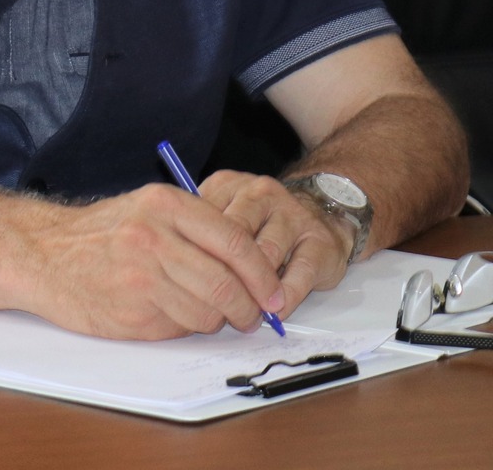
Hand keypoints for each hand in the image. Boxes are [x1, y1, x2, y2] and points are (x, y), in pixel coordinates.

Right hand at [15, 185, 291, 339]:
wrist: (40, 254)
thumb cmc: (100, 235)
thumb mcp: (146, 211)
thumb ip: (197, 230)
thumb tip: (255, 270)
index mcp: (165, 204)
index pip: (236, 243)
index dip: (263, 275)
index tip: (274, 295)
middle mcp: (154, 236)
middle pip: (228, 284)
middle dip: (248, 308)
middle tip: (251, 316)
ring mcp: (141, 275)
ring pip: (208, 311)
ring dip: (213, 319)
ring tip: (198, 311)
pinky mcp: (131, 310)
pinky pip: (180, 326)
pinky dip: (183, 325)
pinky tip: (164, 311)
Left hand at [199, 169, 355, 316]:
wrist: (323, 212)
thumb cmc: (262, 222)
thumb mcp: (225, 216)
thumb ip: (200, 233)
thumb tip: (173, 270)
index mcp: (227, 186)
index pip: (202, 221)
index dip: (195, 257)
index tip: (187, 285)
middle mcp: (259, 194)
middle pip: (233, 239)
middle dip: (225, 276)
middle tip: (217, 305)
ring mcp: (292, 214)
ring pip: (266, 256)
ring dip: (255, 288)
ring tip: (246, 311)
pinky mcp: (320, 239)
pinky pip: (300, 272)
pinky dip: (285, 296)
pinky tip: (276, 308)